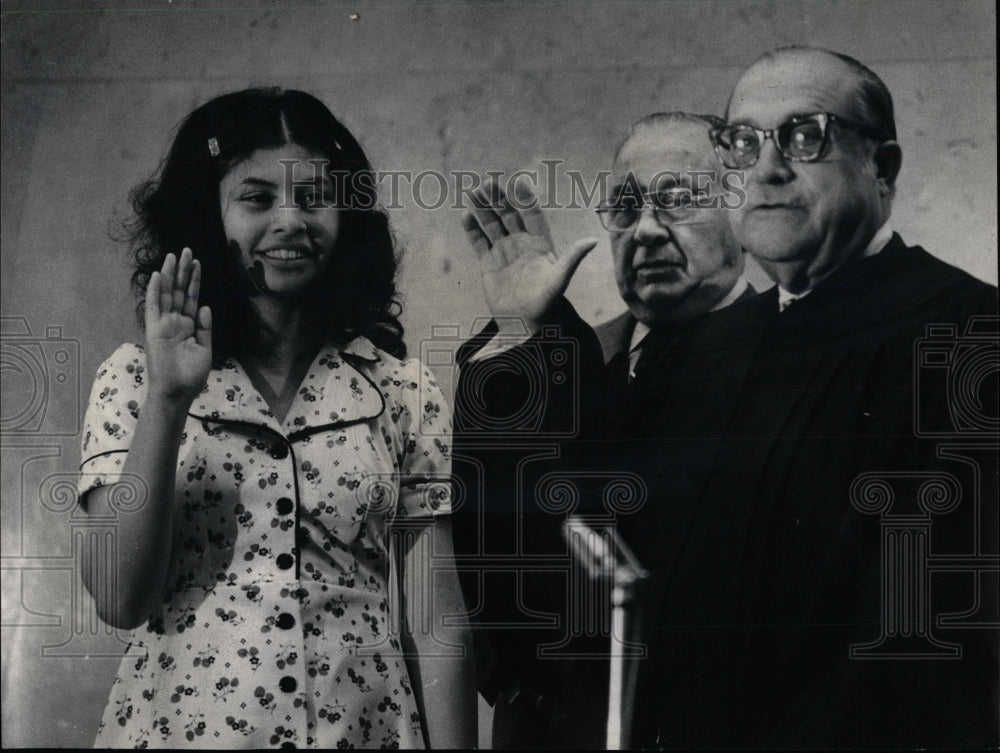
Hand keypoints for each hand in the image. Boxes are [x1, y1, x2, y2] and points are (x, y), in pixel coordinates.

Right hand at [143, 248, 212, 404]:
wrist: (178, 391)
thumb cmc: (191, 375)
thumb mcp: (204, 349)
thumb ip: (204, 328)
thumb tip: (205, 306)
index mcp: (188, 326)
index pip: (191, 298)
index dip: (194, 281)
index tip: (197, 263)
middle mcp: (175, 322)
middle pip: (179, 291)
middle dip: (183, 271)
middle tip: (186, 250)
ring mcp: (164, 324)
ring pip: (167, 294)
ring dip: (170, 274)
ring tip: (173, 255)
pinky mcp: (154, 329)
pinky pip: (154, 306)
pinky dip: (156, 291)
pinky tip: (160, 275)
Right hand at [463, 178, 596, 332]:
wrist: (525, 323)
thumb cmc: (546, 303)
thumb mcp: (560, 279)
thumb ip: (573, 257)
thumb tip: (594, 240)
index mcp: (539, 243)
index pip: (532, 215)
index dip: (525, 200)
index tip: (518, 183)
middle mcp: (521, 243)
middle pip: (508, 215)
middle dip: (499, 199)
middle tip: (489, 182)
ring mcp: (503, 251)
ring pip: (491, 225)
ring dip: (483, 209)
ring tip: (473, 192)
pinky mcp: (488, 263)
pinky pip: (479, 242)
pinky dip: (472, 230)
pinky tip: (466, 215)